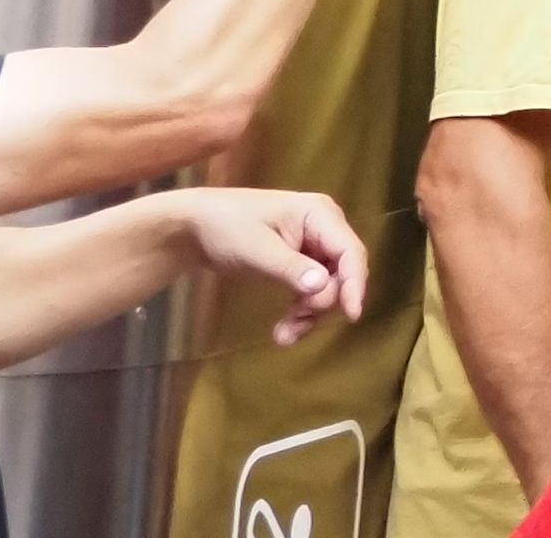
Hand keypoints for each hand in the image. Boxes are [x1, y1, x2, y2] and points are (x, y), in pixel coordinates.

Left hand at [183, 186, 373, 339]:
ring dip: (310, 313)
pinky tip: (284, 329)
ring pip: (327, 286)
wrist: (195, 227)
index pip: (350, 251)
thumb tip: (324, 289)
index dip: (355, 283)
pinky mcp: (299, 261)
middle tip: (293, 327)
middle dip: (322, 304)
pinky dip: (301, 311)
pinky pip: (311, 290)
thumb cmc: (226, 228)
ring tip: (283, 336)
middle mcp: (323, 228)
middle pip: (341, 272)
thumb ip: (291, 268)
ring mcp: (312, 246)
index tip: (351, 316)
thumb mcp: (256, 250)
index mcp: (320, 214)